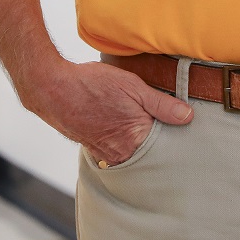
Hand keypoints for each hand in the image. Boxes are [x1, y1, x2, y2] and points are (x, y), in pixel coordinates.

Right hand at [17, 60, 193, 164]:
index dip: (175, 135)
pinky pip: (116, 151)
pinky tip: (120, 125)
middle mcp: (121, 154)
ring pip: (133, 153)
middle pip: (150, 154)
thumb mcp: (132, 86)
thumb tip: (187, 116)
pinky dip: (122, 141)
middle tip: (165, 125)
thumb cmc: (92, 85)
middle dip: (158, 142)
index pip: (167, 147)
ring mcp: (105, 155)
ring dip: (139, 142)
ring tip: (139, 123)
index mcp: (135, 140)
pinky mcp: (94, 150)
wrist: (52, 89)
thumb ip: (162, 104)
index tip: (184, 128)